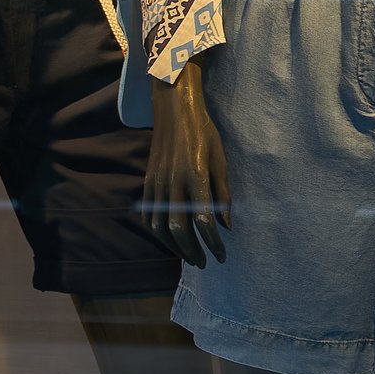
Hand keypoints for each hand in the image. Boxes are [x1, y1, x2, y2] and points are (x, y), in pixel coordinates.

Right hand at [138, 69, 229, 266]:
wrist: (174, 110)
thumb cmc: (204, 133)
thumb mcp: (220, 161)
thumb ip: (223, 195)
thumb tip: (226, 227)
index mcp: (196, 176)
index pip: (203, 221)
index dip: (213, 243)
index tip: (222, 256)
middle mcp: (173, 182)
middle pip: (178, 229)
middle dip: (193, 251)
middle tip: (204, 263)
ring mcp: (157, 182)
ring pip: (160, 226)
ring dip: (175, 246)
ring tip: (189, 256)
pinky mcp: (148, 181)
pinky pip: (149, 214)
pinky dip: (159, 232)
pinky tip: (171, 239)